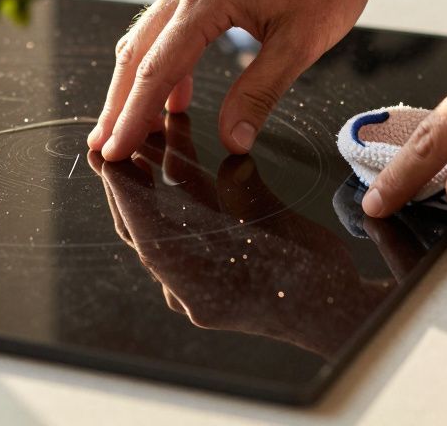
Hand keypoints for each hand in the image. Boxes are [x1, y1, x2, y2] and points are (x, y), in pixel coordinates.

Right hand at [88, 0, 395, 160]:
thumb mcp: (301, 44)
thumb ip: (260, 93)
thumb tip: (232, 139)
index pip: (156, 69)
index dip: (133, 115)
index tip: (117, 148)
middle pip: (136, 53)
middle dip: (118, 104)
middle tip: (105, 145)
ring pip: (147, 39)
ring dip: (136, 85)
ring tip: (133, 127)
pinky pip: (168, 26)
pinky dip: (163, 62)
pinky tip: (177, 95)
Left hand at [89, 113, 393, 357]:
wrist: (341, 314)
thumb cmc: (314, 277)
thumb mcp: (276, 222)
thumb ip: (242, 189)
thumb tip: (227, 157)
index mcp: (197, 282)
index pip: (142, 228)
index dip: (121, 189)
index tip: (105, 153)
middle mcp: (188, 288)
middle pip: (144, 225)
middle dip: (131, 177)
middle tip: (115, 137)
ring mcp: (199, 286)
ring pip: (166, 223)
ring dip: (159, 179)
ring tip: (154, 132)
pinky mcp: (212, 278)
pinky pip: (186, 232)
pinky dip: (184, 195)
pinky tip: (184, 159)